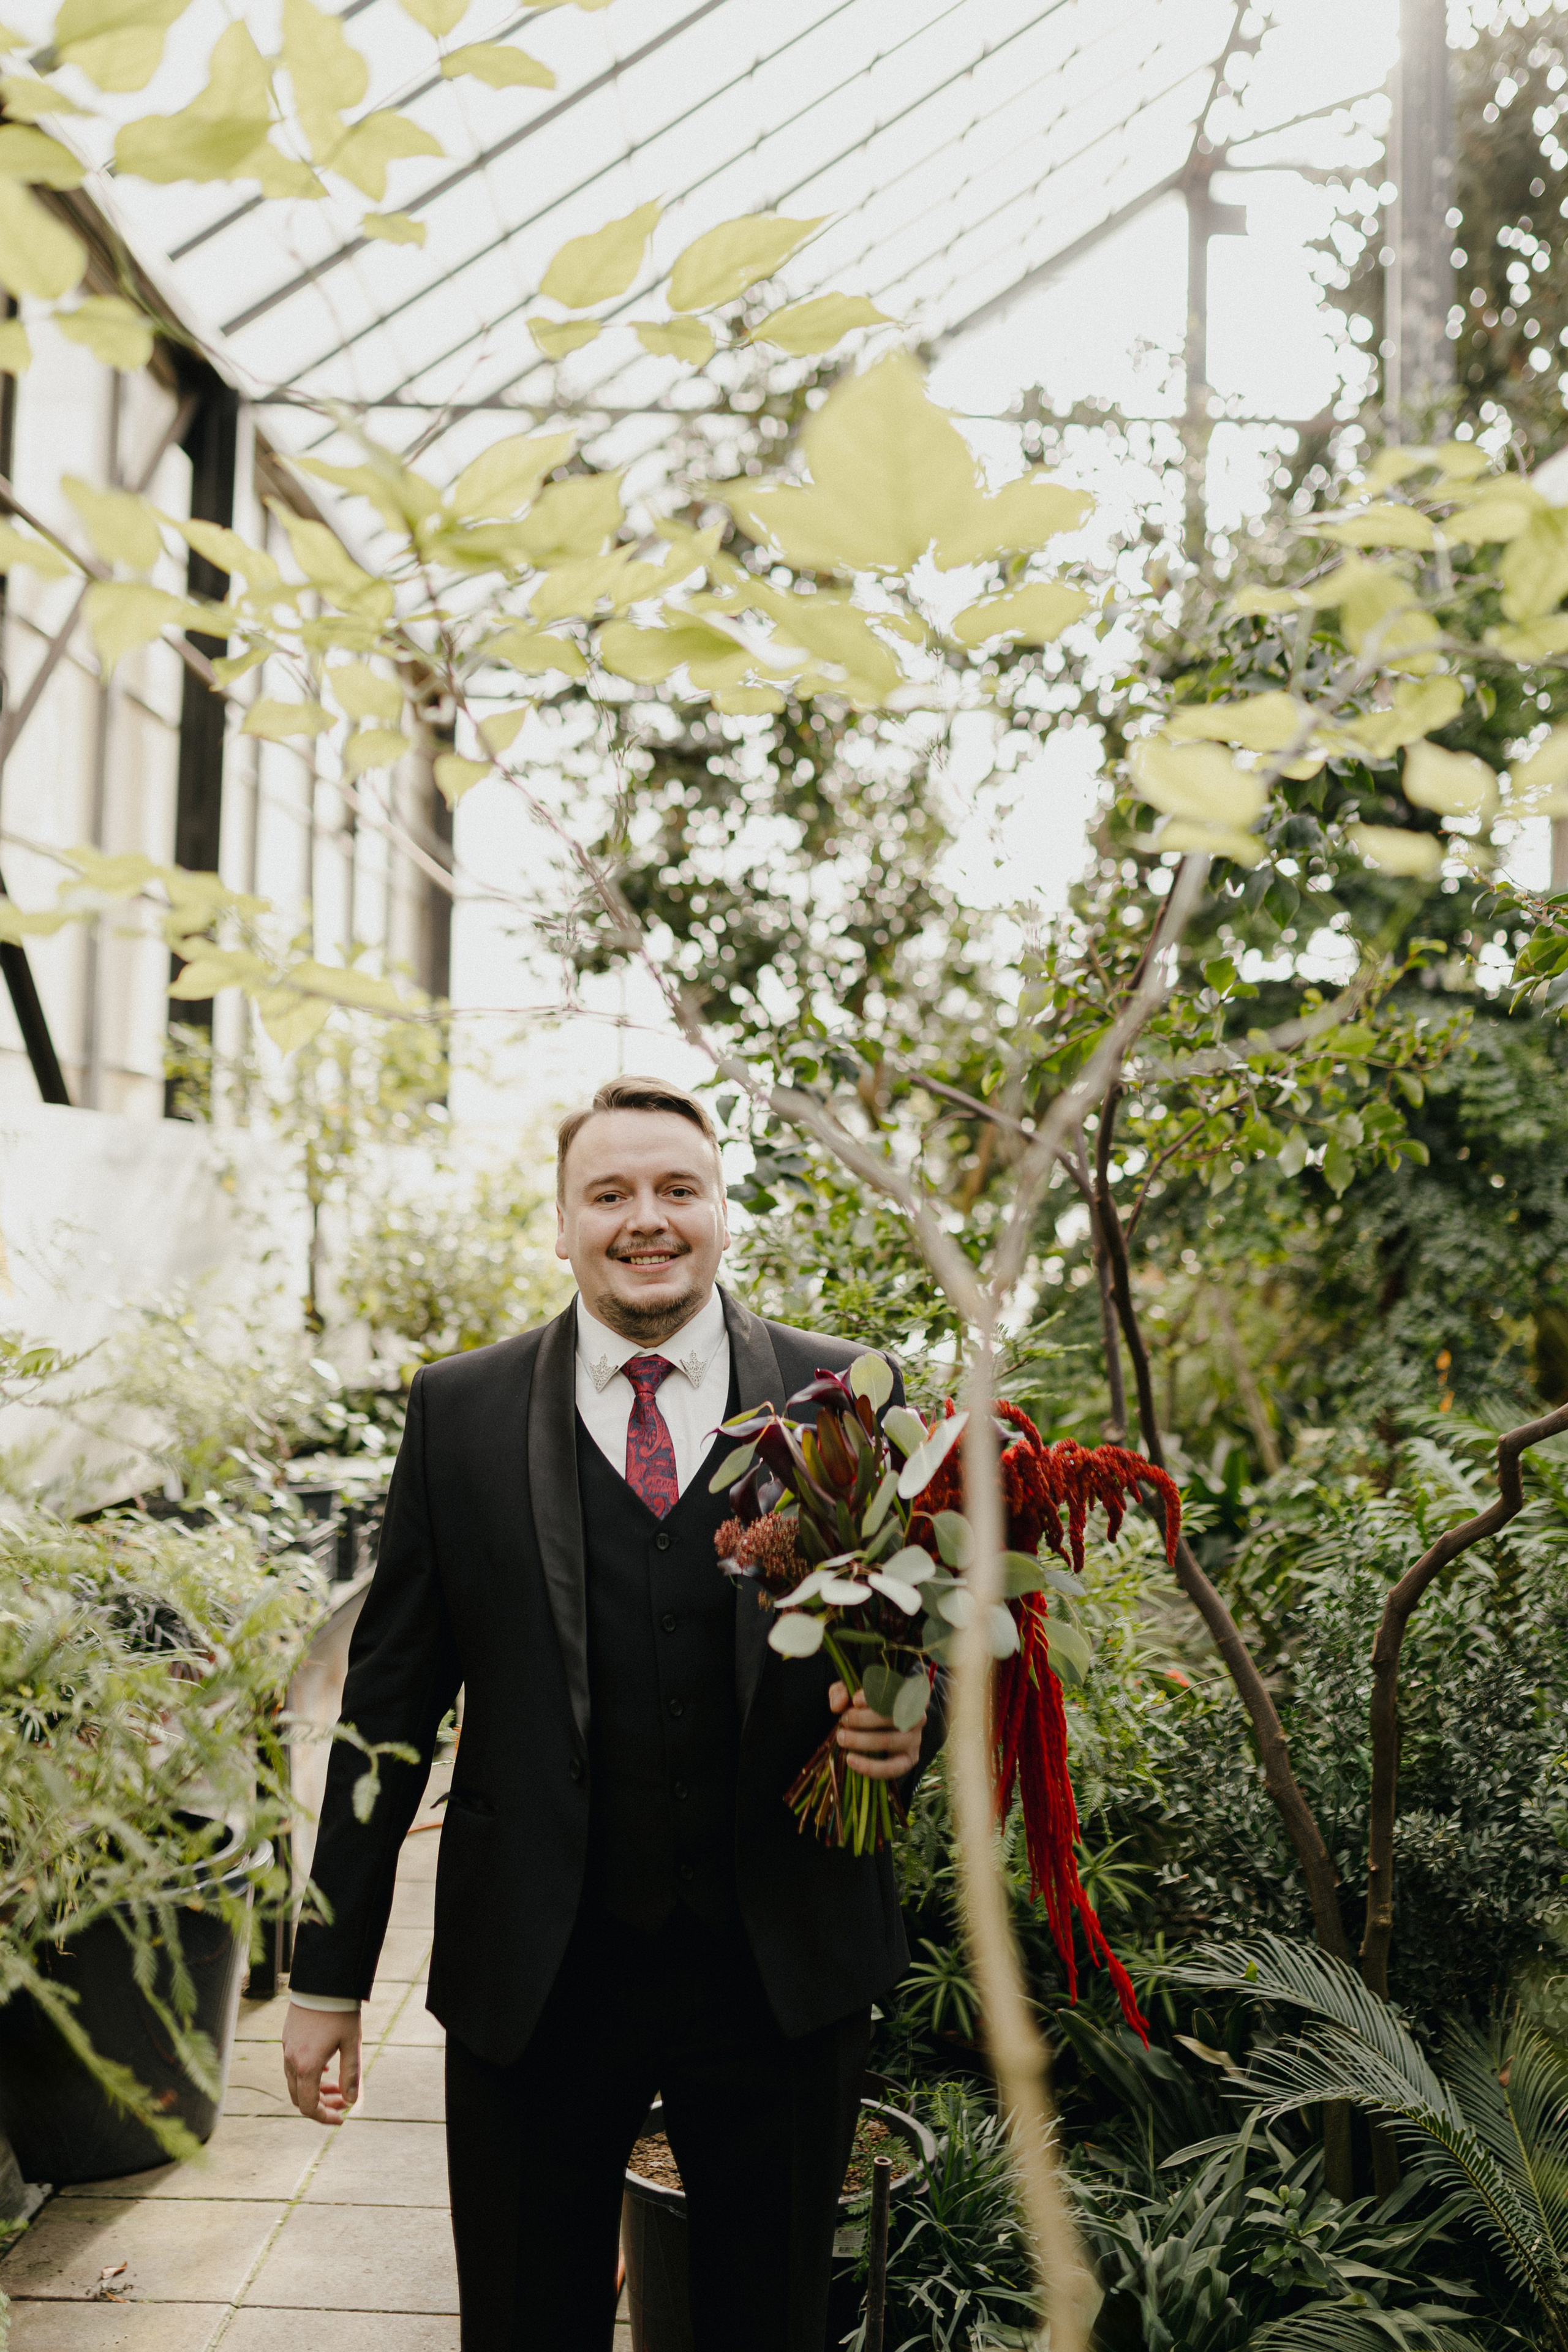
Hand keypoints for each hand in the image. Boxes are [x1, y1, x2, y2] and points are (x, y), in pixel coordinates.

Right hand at [282, 2003, 360, 2125]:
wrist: (322, 1981)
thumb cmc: (339, 2011)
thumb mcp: (351, 2043)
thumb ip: (351, 2075)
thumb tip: (352, 2101)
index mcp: (307, 2067)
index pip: (309, 2106)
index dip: (324, 2117)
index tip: (341, 2118)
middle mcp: (291, 2061)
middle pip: (300, 2098)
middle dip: (322, 2105)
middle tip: (343, 2102)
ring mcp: (287, 2049)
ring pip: (296, 2083)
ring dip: (315, 2090)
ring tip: (337, 2086)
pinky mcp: (287, 2039)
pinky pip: (293, 2066)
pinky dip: (308, 2075)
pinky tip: (326, 2068)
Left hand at [829, 1680, 926, 1779]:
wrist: (875, 1730)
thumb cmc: (863, 1707)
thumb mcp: (851, 1694)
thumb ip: (841, 1692)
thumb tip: (838, 1705)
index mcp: (906, 1693)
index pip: (896, 1692)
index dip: (876, 1696)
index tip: (855, 1700)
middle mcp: (916, 1715)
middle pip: (891, 1716)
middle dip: (862, 1719)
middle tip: (843, 1720)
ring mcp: (915, 1738)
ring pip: (888, 1740)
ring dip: (861, 1741)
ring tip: (841, 1738)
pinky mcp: (909, 1759)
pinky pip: (892, 1767)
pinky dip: (870, 1766)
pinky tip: (850, 1760)